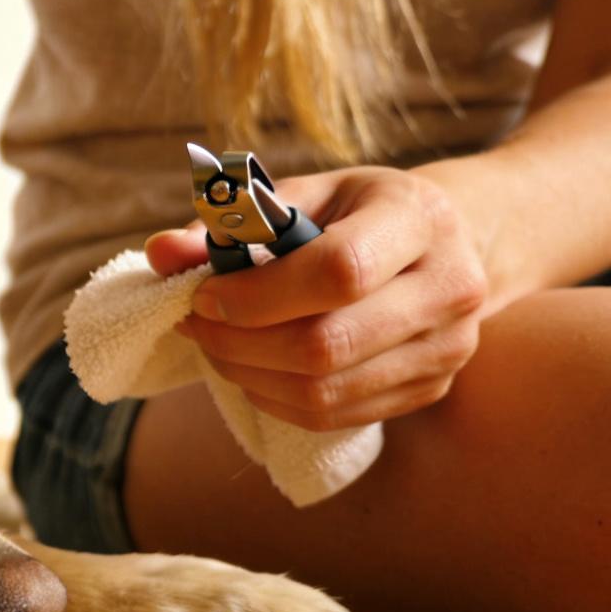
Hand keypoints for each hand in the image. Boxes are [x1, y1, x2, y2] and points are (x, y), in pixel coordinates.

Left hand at [146, 166, 488, 430]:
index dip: (258, 295)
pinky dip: (274, 398)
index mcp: (420, 218)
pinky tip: (252, 368)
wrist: (445, 243)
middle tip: (195, 324)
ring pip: (325, 391)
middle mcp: (450, 286)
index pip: (340, 271)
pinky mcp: (430, 389)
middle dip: (239, 342)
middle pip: (327, 343)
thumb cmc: (355, 212)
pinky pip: (334, 415)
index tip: (203, 294)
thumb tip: (160, 253)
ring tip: (216, 344)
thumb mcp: (300, 196)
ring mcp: (448, 347)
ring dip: (248, 374)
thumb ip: (231, 223)